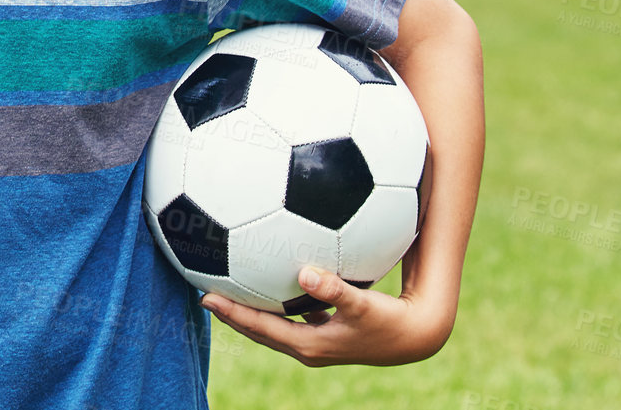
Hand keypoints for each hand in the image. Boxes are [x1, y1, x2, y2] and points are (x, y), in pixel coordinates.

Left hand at [201, 266, 453, 366]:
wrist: (415, 338)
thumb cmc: (389, 321)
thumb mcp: (362, 305)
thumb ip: (334, 290)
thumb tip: (304, 274)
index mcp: (308, 344)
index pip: (260, 328)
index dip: (232, 314)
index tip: (206, 298)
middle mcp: (307, 347)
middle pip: (259, 330)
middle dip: (232, 314)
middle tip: (204, 294)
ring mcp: (317, 342)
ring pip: (273, 326)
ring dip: (250, 311)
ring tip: (228, 289)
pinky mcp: (327, 333)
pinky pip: (292, 317)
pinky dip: (276, 304)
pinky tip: (270, 283)